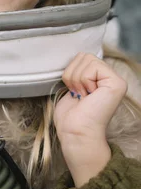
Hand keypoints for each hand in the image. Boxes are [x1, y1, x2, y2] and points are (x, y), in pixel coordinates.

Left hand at [54, 53, 126, 185]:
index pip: (82, 57)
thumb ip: (77, 71)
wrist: (75, 132)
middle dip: (73, 74)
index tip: (74, 92)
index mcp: (100, 78)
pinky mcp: (116, 83)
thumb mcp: (72, 86)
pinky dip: (83, 81)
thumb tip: (74, 59)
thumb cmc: (71, 116)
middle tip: (78, 94)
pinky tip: (88, 96)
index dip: (71, 72)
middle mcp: (111, 77)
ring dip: (77, 79)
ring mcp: (115, 80)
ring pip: (87, 59)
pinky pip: (92, 67)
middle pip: (84, 55)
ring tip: (83, 96)